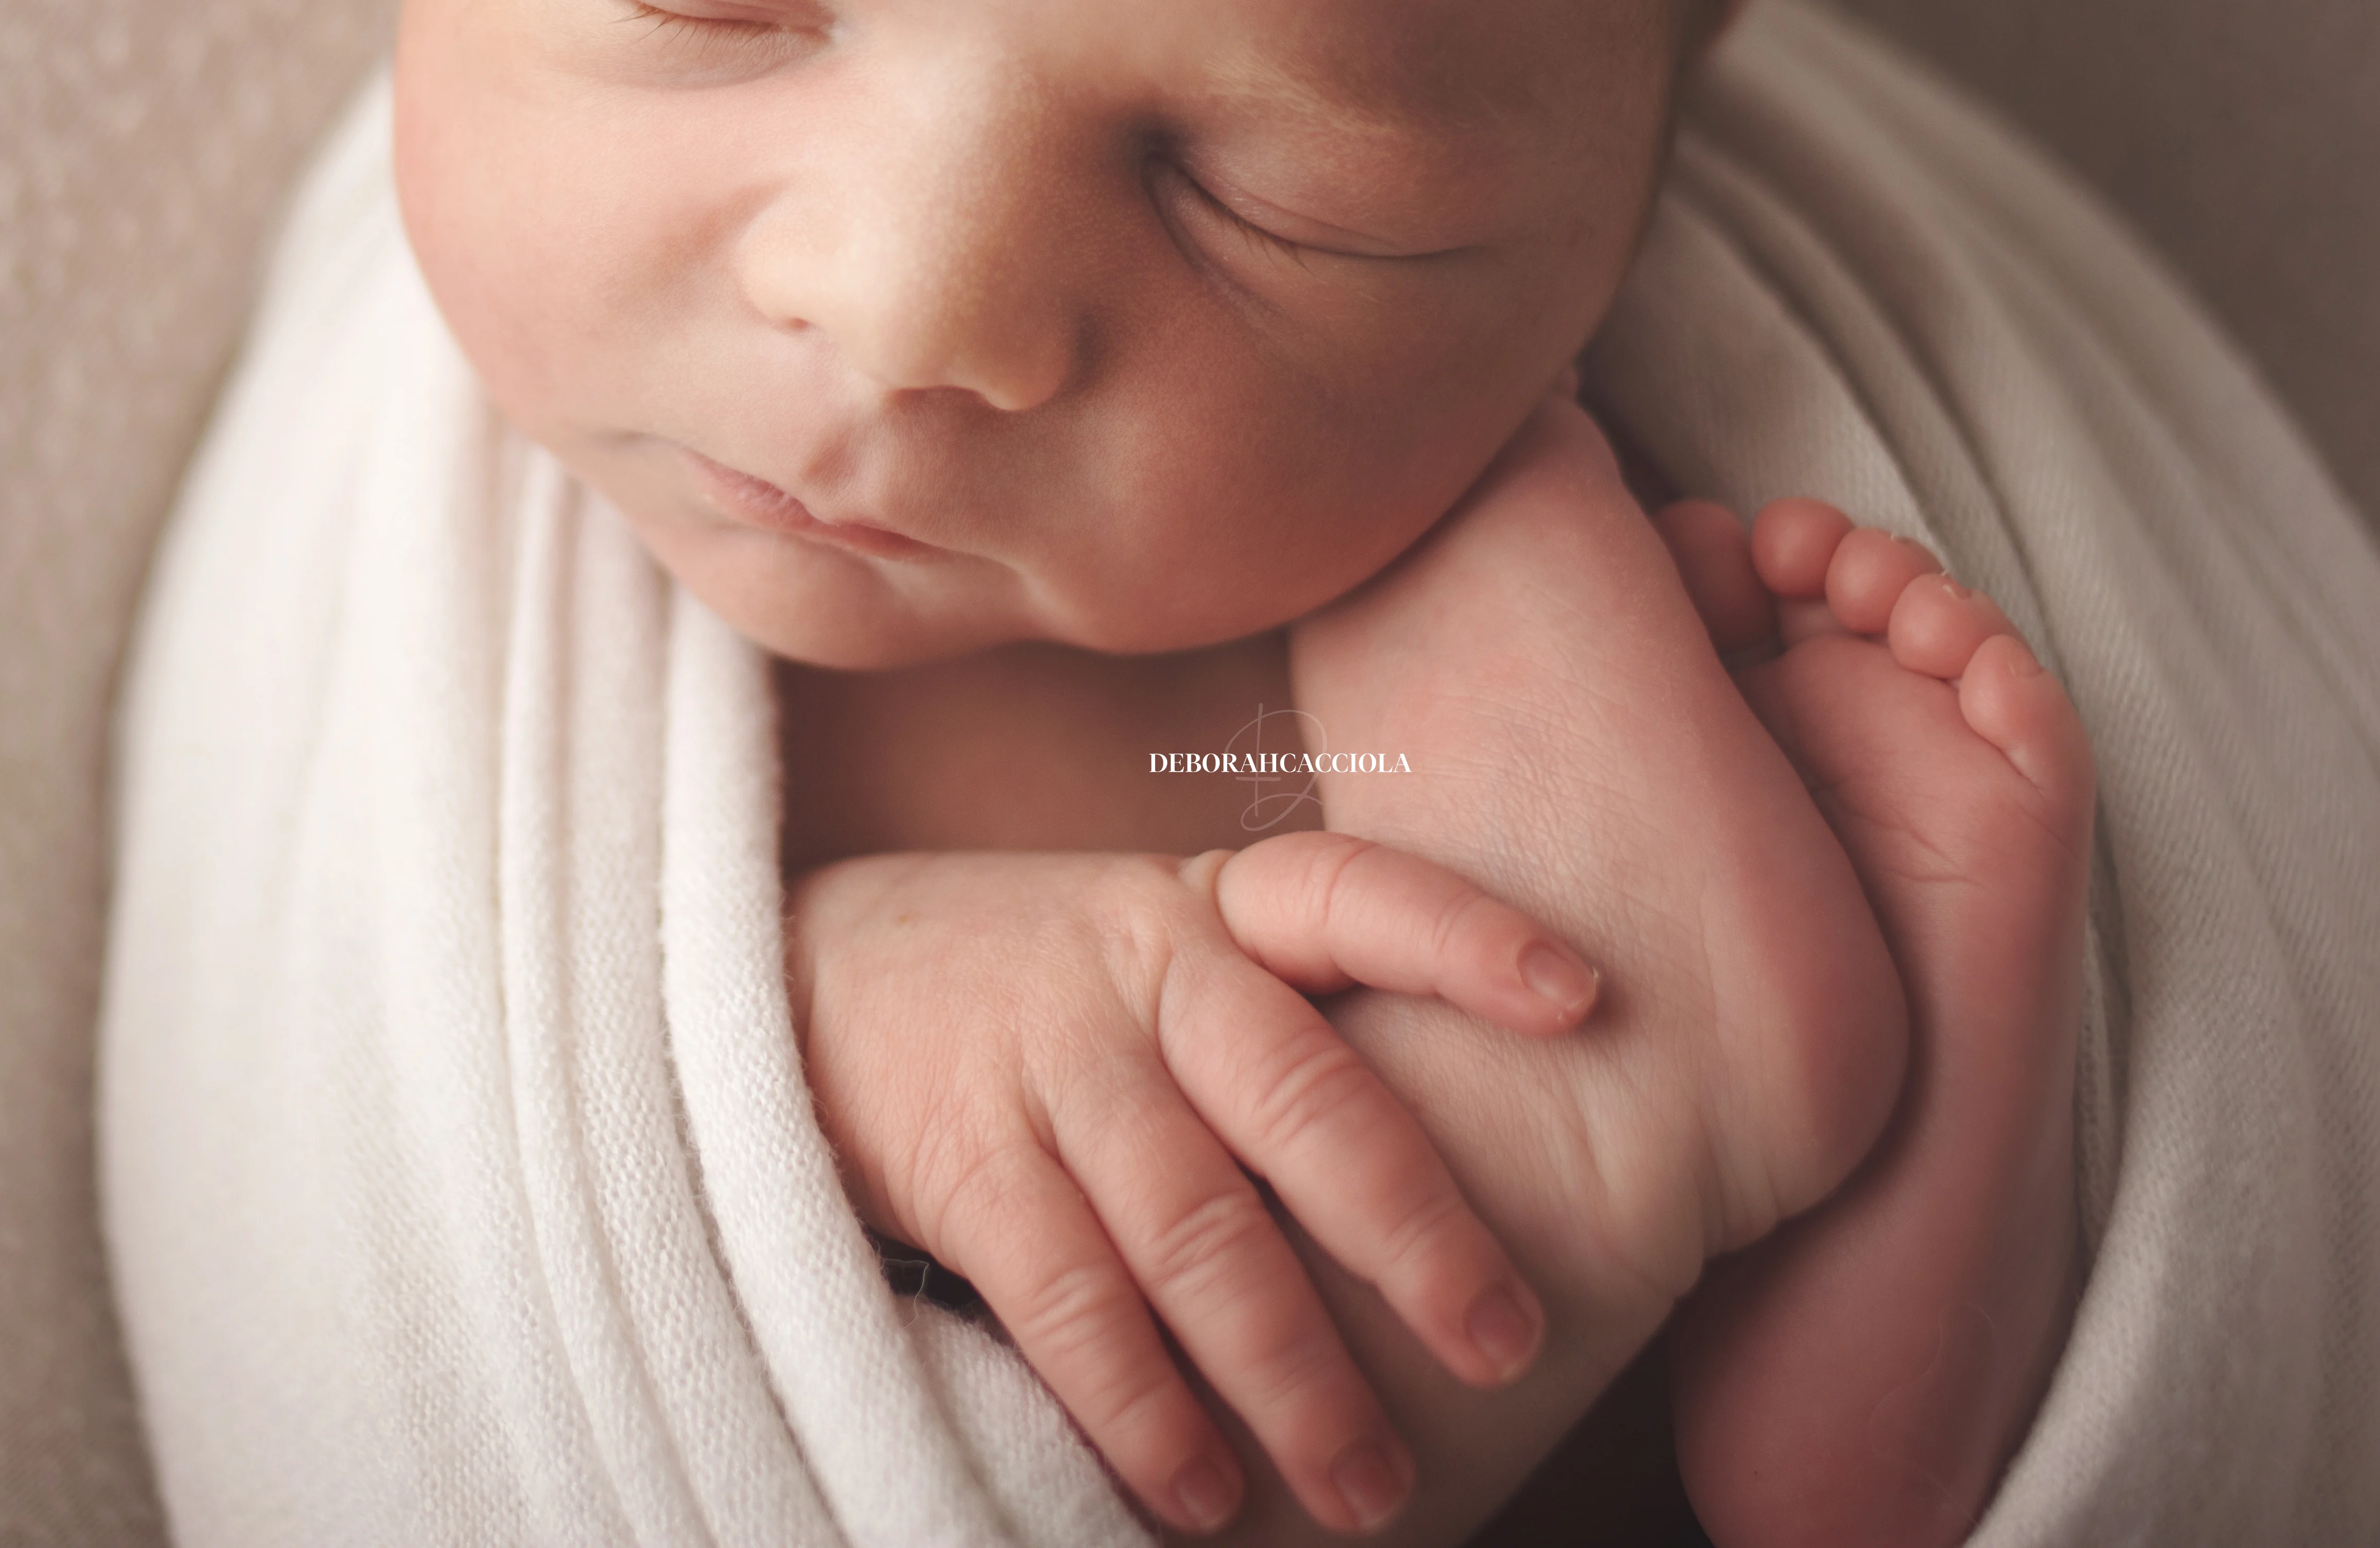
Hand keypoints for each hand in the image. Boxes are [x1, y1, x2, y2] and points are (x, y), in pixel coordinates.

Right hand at [785, 831, 1603, 1534]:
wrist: (796, 970)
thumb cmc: (1035, 986)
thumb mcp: (1153, 946)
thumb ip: (1279, 1019)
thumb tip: (1453, 1188)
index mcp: (1207, 908)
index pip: (1352, 891)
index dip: (1464, 937)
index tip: (1583, 996)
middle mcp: (1140, 970)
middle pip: (1302, 1098)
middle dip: (1415, 1233)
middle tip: (1505, 1345)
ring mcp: (1049, 1062)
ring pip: (1197, 1227)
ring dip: (1292, 1373)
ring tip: (1369, 1486)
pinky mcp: (960, 1156)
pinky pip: (1069, 1293)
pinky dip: (1141, 1404)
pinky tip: (1200, 1491)